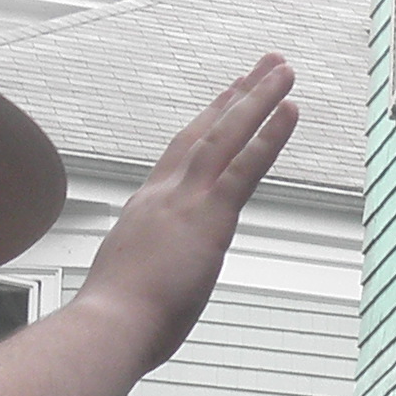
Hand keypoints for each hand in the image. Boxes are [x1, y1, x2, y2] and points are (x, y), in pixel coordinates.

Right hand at [68, 57, 297, 371]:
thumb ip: (141, 274)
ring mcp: (185, 201)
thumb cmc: (114, 324)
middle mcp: (163, 194)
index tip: (226, 98)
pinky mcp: (209, 218)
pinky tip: (290, 109)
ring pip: (226, 136)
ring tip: (283, 69)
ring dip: (257, 98)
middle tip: (263, 67)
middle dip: (236, 98)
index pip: (179, 157)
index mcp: (145, 211)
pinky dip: (269, 135)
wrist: (105, 328)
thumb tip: (143, 288)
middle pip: (204, 133)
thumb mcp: (126, 286)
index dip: (204, 124)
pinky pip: (245, 167)